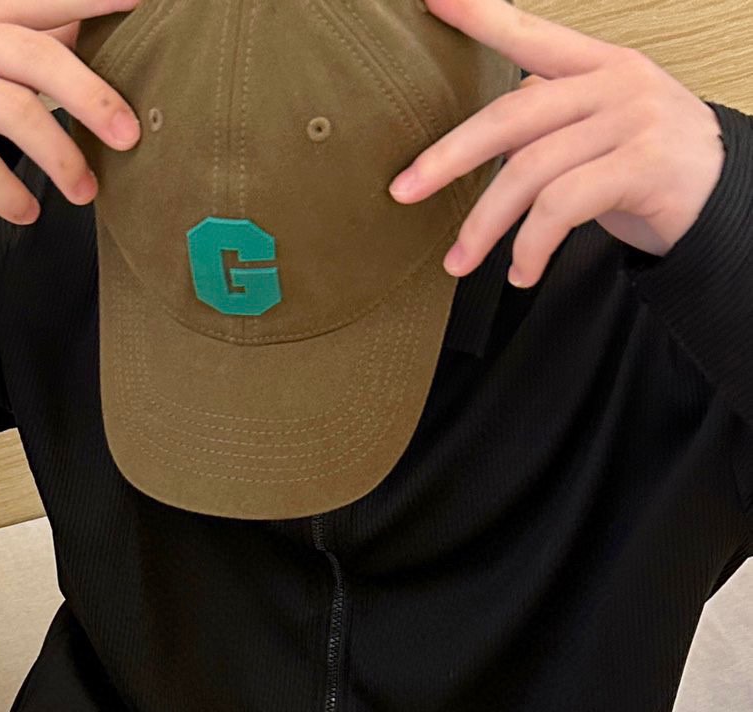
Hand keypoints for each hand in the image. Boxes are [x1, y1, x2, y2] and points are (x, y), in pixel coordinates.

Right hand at [0, 0, 143, 223]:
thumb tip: (125, 46)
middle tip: (128, 137)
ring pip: (11, 111)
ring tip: (85, 191)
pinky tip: (29, 211)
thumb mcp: (0, 57)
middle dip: (89, 97)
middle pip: (35, 58)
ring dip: (58, 156)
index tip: (140, 1)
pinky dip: (8, 193)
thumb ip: (51, 45)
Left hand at [386, 0, 726, 286]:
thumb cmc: (651, 170)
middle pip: (511, 115)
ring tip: (461, 262)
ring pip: (529, 171)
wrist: (726, 200)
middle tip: (405, 190)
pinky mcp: (640, 166)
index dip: (481, 16)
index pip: (530, 35)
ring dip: (485, 226)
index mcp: (598, 66)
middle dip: (448, 157)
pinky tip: (522, 270)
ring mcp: (629, 121)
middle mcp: (613, 83)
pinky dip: (531, 246)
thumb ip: (548, 130)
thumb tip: (483, 149)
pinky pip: (562, 207)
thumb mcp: (600, 135)